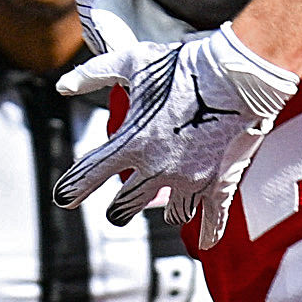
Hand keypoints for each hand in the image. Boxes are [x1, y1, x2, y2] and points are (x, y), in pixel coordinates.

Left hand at [55, 22, 297, 244]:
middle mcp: (157, 168)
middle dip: (117, 210)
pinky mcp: (219, 183)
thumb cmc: (185, 66)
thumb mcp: (134, 61)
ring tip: (165, 209)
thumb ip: (95, 73)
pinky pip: (213, 218)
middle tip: (116, 211)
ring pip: (171, 215)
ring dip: (165, 211)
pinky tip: (207, 240)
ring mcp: (190, 180)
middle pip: (124, 206)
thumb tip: (63, 85)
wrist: (238, 74)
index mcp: (132, 142)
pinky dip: (210, 231)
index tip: (64, 199)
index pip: (90, 174)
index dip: (73, 189)